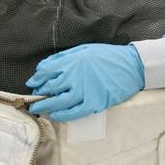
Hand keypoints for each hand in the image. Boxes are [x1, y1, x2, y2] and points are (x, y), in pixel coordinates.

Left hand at [27, 44, 144, 121]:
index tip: (33, 83)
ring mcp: (84, 91)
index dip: (37, 79)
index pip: (46, 72)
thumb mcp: (83, 50)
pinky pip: (73, 113)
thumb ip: (63, 57)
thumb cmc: (107, 56)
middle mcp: (75, 76)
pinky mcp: (94, 104)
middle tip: (35, 97)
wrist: (131, 66)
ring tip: (38, 108)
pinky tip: (55, 114)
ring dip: (45, 106)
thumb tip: (43, 67)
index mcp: (72, 61)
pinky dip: (61, 115)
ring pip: (58, 102)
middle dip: (40, 93)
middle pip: (50, 87)